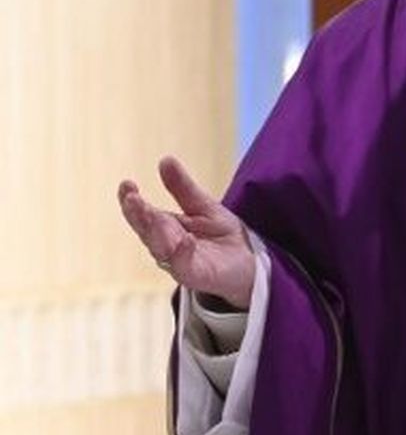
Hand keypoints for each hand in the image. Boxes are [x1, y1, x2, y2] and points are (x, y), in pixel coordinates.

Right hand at [117, 156, 254, 308]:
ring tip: (153, 215)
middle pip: (147, 230)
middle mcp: (166, 245)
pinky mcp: (196, 275)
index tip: (126, 184)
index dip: (131, 200)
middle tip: (132, 198)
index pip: (142, 213)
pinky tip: (186, 240)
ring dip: (155, 233)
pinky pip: (184, 266)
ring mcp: (179, 262)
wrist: (249, 262)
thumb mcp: (204, 206)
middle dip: (138, 215)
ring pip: (160, 249)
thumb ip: (183, 188)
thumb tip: (165, 159)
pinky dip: (182, 254)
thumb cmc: (222, 235)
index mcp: (165, 228)